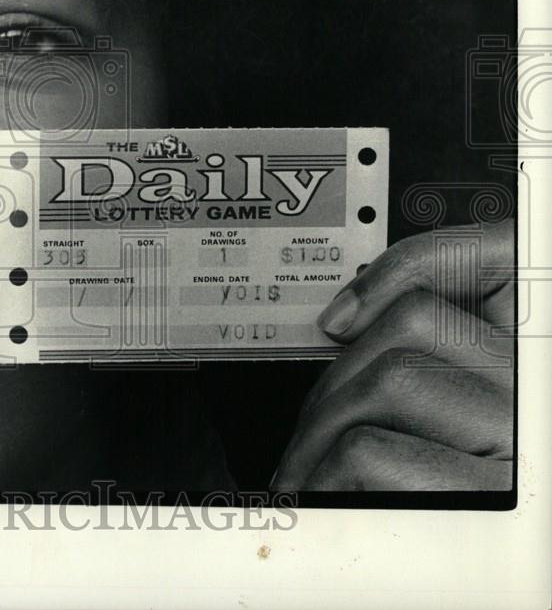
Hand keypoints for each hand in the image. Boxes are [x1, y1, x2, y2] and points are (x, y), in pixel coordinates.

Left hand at [271, 219, 513, 489]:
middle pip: (405, 330)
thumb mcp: (475, 409)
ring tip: (310, 471)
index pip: (485, 262)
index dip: (405, 270)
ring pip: (383, 381)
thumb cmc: (467, 487)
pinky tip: (325, 497)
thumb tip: (351, 319)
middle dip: (333, 381)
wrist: (493, 580)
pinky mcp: (483, 503)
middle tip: (311, 431)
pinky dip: (326, 476)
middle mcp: (533, 395)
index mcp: (534, 358)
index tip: (344, 315)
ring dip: (321, 431)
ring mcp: (516, 446)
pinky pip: (370, 451)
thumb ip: (436, 358)